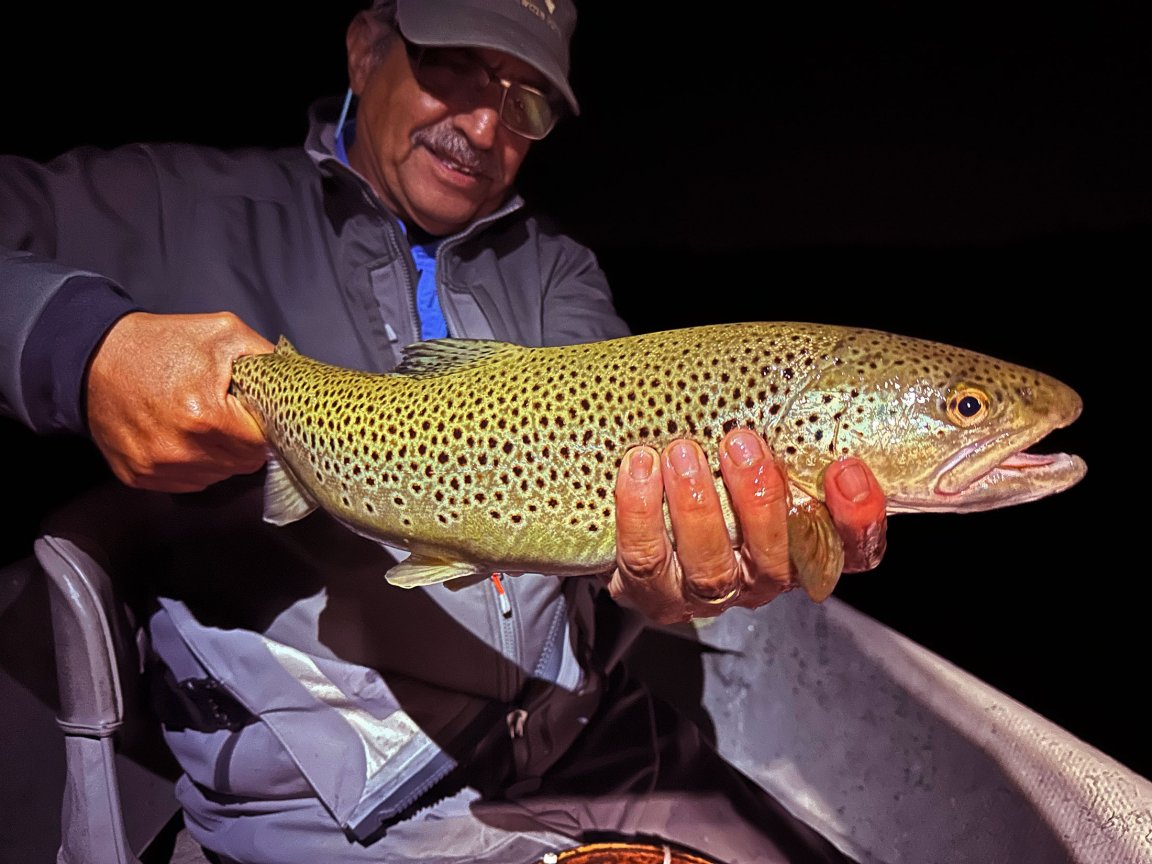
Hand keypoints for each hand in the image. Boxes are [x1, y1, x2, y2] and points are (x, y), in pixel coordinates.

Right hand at [85, 311, 273, 491]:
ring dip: (220, 454)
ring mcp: (157, 468)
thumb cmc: (159, 344)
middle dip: (244, 441)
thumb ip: (267, 358)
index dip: (265, 426)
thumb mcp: (222, 333)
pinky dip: (194, 464)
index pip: (262, 444)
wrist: (93, 357)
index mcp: (205, 416)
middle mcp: (180, 450)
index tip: (255, 413)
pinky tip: (183, 436)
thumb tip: (296, 380)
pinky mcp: (140, 477)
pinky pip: (188, 482)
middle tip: (229, 414)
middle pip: (243, 464)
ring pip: (218, 476)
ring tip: (203, 422)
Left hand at [607, 428, 886, 623]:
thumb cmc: (717, 473)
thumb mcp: (758, 454)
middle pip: (775, 560)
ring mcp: (707, 593)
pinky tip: (639, 466)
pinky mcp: (654, 594)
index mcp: (803, 546)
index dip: (857, 518)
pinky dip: (640, 511)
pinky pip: (645, 561)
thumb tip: (795, 370)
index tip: (845, 467)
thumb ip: (783, 433)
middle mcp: (761, 578)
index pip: (852, 552)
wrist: (648, 524)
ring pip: (710, 568)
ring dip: (697, 508)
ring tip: (683, 452)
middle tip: (740, 442)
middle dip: (758, 500)